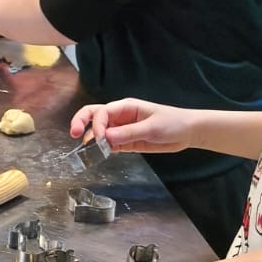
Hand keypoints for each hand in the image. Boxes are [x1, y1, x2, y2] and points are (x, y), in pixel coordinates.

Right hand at [69, 98, 196, 153]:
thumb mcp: (152, 127)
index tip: (100, 139)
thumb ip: (129, 133)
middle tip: (73, 135)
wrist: (188, 132)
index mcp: (125, 107)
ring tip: (88, 151)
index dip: (97, 124)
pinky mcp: (125, 142)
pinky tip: (98, 155)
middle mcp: (120, 116)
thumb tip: (107, 138)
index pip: (102, 112)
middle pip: (93, 115)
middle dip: (81, 122)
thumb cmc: (173, 123)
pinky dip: (101, 149)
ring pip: (98, 131)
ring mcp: (121, 129)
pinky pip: (108, 144)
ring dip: (91, 139)